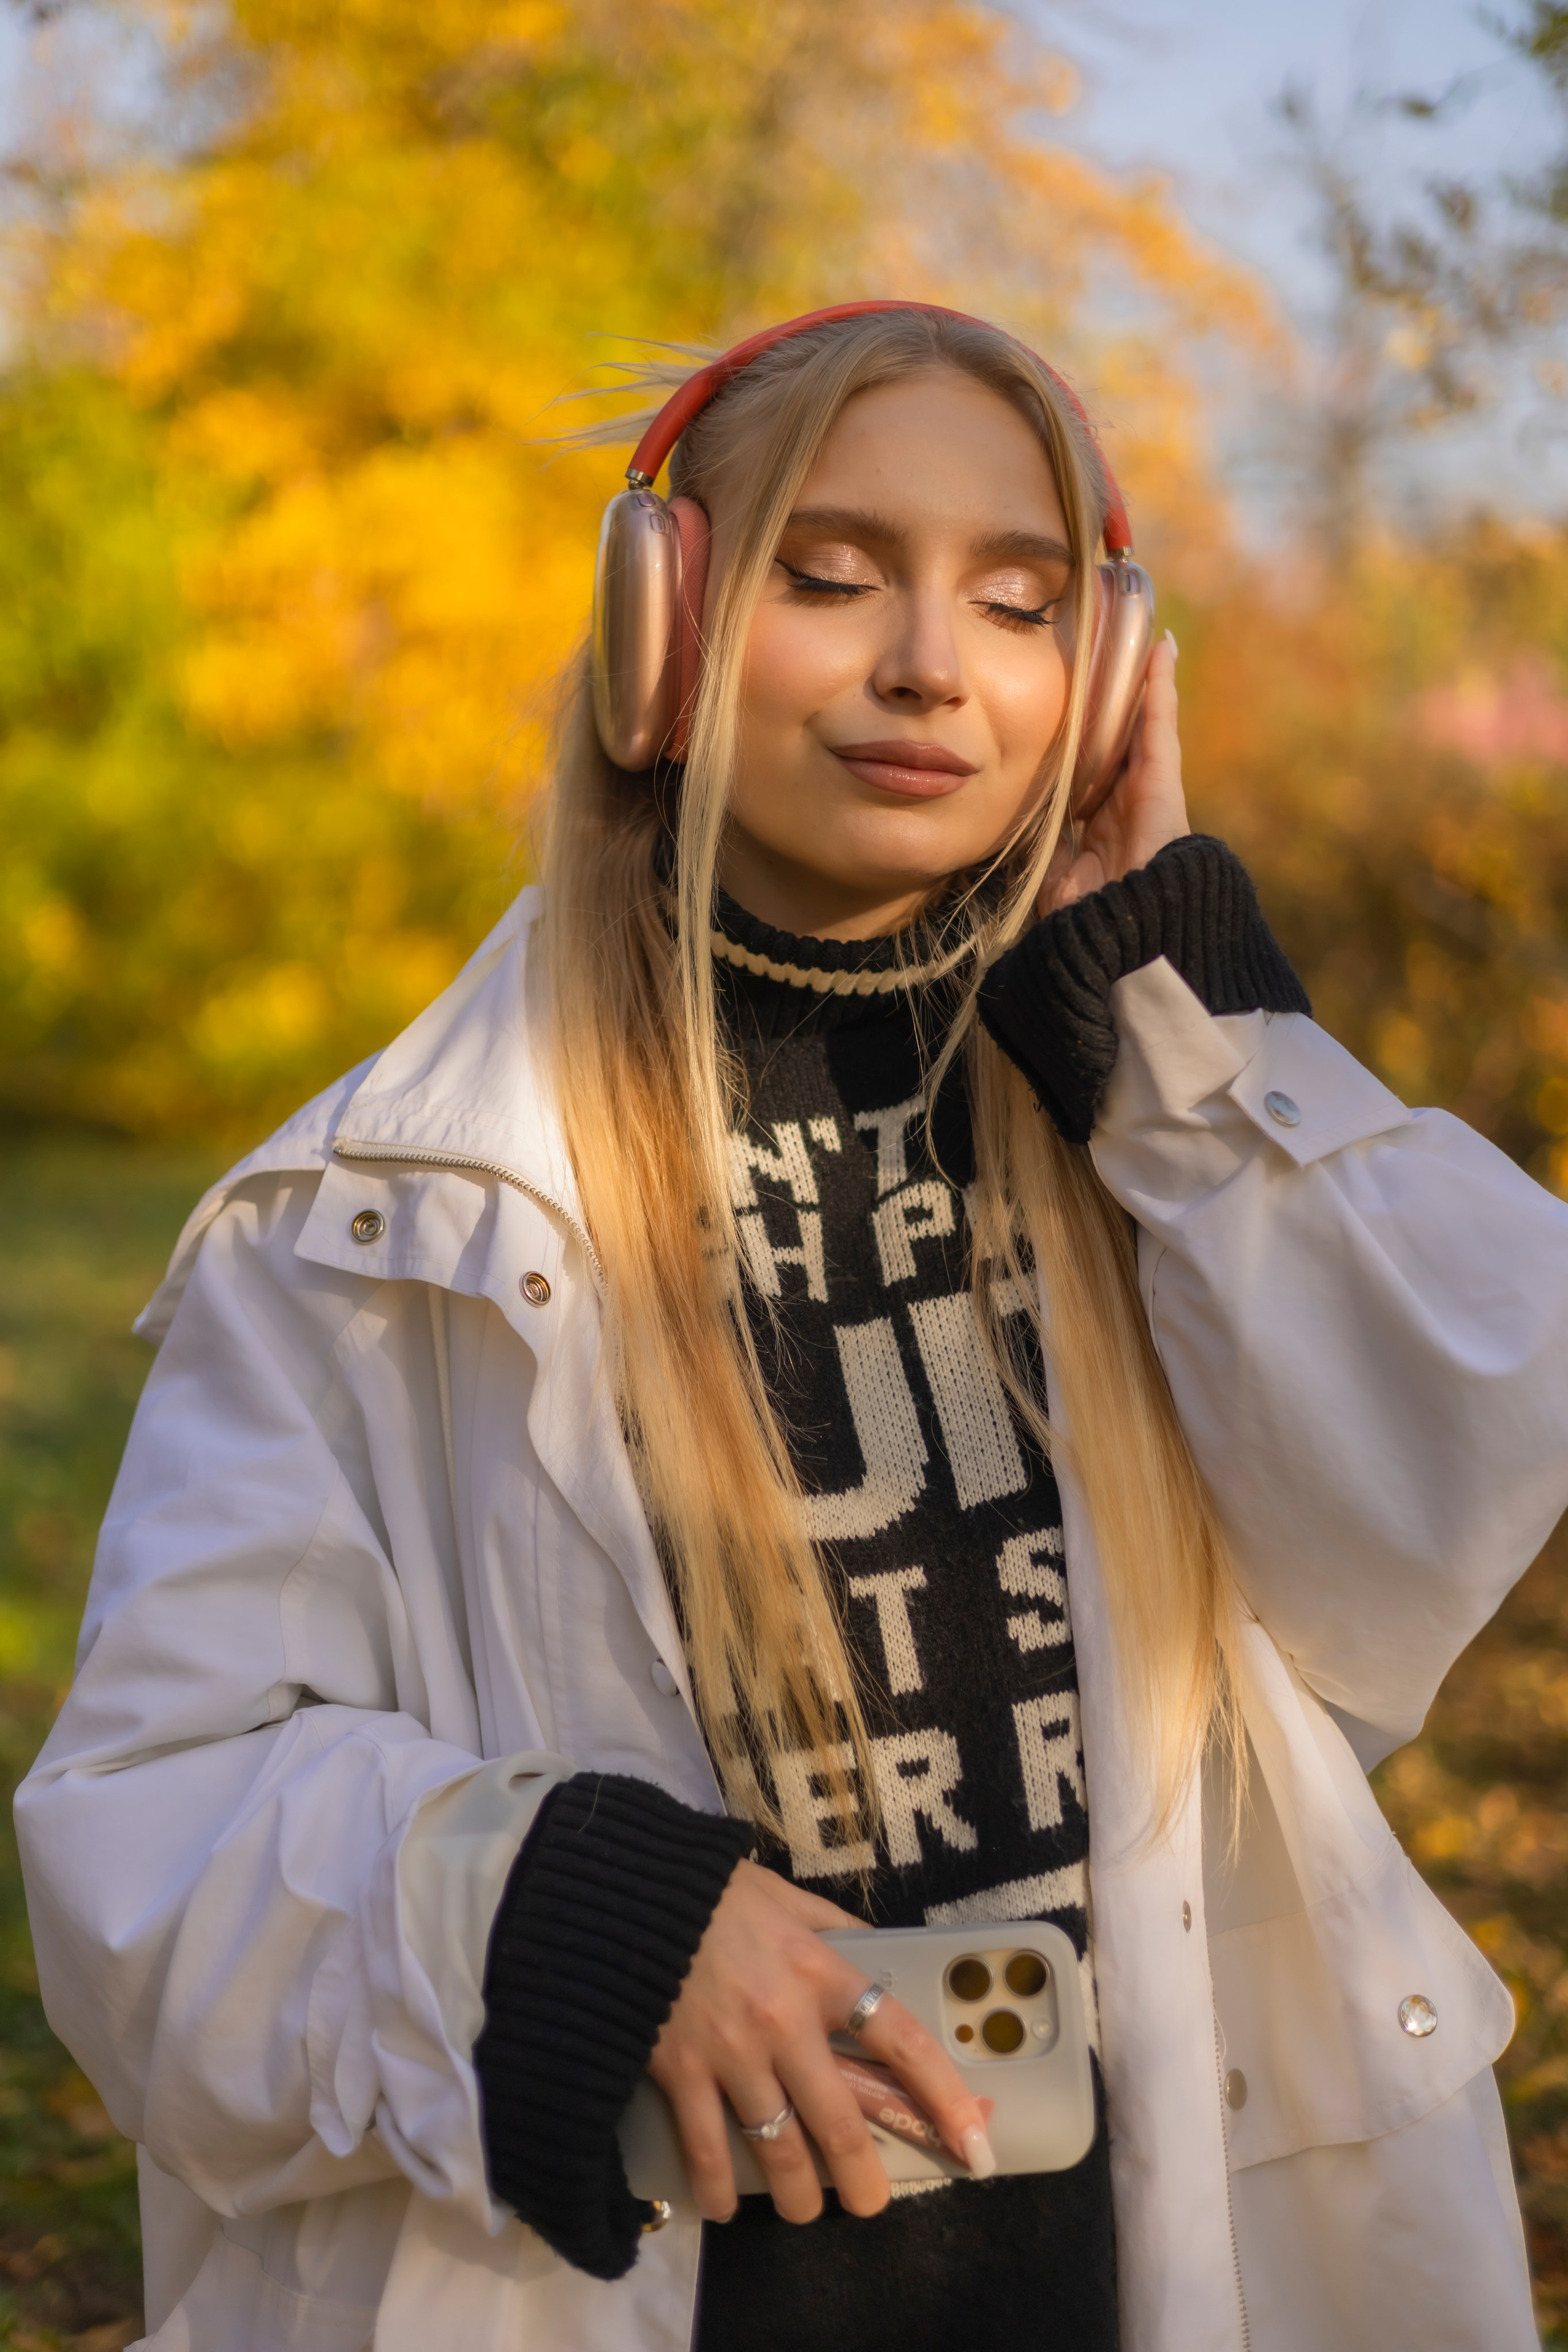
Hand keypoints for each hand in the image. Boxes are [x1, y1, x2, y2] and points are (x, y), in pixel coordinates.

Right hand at [648, 1860, 993, 2223]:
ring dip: (801, 2197)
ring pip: (780, 2150)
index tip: (974, 2143)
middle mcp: (786, 2022)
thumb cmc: (715, 1894)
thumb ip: (836, 1929)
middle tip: (872, 2202)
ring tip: (807, 2213)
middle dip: (865, 2180)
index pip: (903, 2042)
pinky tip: (725, 2207)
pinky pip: (707, 2150)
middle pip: (843, 2123)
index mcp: (823, 1973)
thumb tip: (877, 1950)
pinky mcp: (680, 2072)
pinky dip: (719, 2190)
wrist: (627, 1893)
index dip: (946, 2099)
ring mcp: (732, 2053)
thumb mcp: (788, 1897)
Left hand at [1039, 630, 1186, 913]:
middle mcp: (1128, 806)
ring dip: (1141, 683)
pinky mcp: (1165, 787)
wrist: (1125, 945)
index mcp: (1103, 827)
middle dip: (1115, 700)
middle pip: (1120, 740)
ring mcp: (1150, 795)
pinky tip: (1159, 649)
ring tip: (1138, 635)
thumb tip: (1024, 817)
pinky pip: (1160, 727)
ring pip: (1142, 727)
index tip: (1076, 705)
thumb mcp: (1055, 878)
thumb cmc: (1088, 924)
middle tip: (1110, 651)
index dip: (1085, 736)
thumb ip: (1047, 845)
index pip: (1092, 769)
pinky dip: (1160, 688)